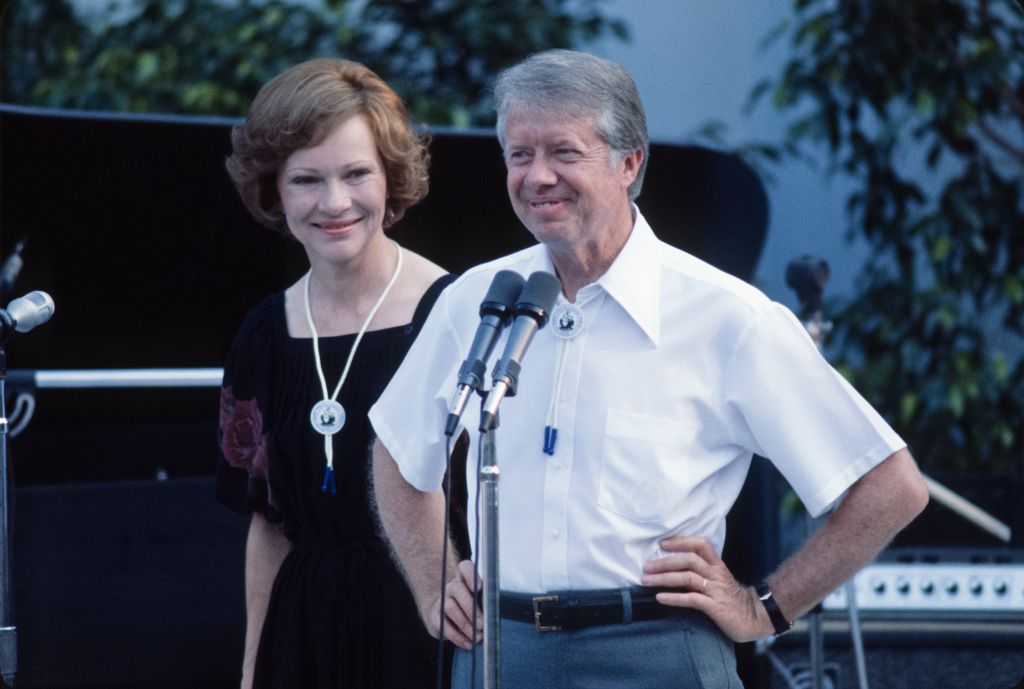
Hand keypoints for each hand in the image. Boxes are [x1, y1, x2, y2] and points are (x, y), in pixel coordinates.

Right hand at [423, 559, 483, 649]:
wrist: (444, 616)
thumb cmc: (469, 608)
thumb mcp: (478, 602)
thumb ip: (485, 604)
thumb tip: (493, 618)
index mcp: (464, 579)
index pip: (465, 567)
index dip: (471, 575)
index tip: (480, 588)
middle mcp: (451, 586)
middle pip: (458, 589)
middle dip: (471, 608)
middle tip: (483, 625)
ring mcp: (441, 600)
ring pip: (450, 608)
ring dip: (466, 625)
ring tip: (478, 637)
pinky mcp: (434, 616)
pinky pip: (443, 626)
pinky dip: (458, 637)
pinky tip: (468, 644)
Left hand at [641, 535, 773, 641]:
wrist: (756, 617)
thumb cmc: (732, 598)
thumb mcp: (718, 579)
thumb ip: (702, 571)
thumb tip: (674, 566)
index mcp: (717, 565)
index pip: (700, 544)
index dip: (681, 541)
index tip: (661, 543)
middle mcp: (716, 574)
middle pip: (689, 560)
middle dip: (665, 562)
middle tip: (646, 566)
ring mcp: (716, 590)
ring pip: (688, 577)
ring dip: (664, 578)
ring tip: (646, 581)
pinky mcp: (715, 607)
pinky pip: (692, 599)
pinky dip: (674, 597)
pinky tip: (660, 597)